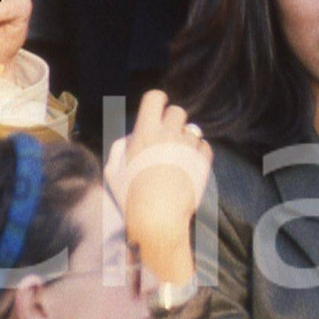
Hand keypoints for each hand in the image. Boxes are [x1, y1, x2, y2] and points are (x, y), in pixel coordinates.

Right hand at [106, 90, 212, 282]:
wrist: (157, 221)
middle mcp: (168, 135)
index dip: (157, 102)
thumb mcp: (113, 171)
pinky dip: (198, 152)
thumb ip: (121, 147)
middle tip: (166, 138)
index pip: (155, 98)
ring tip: (177, 159)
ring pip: (192, 130)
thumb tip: (133, 136)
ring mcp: (188, 148)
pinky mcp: (203, 162)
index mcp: (145, 133)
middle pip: (177, 112)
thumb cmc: (130, 198)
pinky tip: (189, 165)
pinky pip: (205, 146)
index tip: (157, 110)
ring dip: (185, 139)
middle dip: (172, 121)